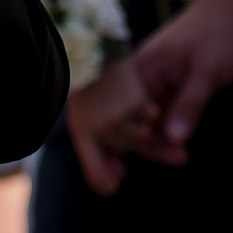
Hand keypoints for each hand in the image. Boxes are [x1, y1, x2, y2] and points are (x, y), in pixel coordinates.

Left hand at [66, 59, 158, 195]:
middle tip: (136, 130)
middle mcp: (99, 128)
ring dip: (141, 125)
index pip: (95, 176)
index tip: (116, 183)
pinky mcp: (136, 101)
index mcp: (81, 132)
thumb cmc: (88, 86)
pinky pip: (151, 117)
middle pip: (126, 151)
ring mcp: (118, 116)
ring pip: (141, 137)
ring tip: (129, 105)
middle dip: (134, 142)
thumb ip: (99, 150)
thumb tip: (115, 181)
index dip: (107, 185)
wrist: (91, 48)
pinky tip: (137, 95)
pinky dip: (148, 109)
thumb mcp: (83, 116)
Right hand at [124, 0, 232, 164]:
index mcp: (140, 69)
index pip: (124, 112)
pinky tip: (172, 148)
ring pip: (133, 121)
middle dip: (145, 145)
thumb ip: (190, 104)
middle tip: (180, 158)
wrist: (225, 15)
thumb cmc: (216, 38)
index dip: (138, 138)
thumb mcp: (208, 72)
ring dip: (150, 143)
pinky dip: (155, 134)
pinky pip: (146, 116)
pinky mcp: (156, 88)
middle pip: (123, 121)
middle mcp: (134, 77)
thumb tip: (175, 138)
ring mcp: (144, 83)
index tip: (171, 154)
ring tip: (180, 157)